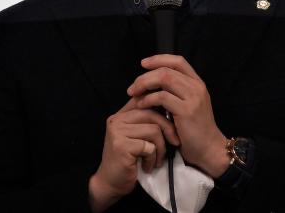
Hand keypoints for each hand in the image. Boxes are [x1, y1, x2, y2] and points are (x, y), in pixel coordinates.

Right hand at [88, 97, 179, 212]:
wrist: (110, 184)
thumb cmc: (128, 160)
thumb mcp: (136, 136)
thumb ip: (145, 121)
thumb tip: (170, 107)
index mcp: (120, 114)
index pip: (144, 100)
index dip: (161, 107)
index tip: (173, 121)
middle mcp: (117, 120)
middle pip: (152, 114)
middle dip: (168, 129)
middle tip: (174, 143)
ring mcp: (117, 132)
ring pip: (154, 131)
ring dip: (161, 148)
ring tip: (157, 160)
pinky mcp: (122, 146)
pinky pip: (149, 147)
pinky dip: (153, 159)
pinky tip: (147, 166)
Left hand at [127, 55, 229, 177]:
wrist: (209, 149)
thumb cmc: (195, 129)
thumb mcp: (189, 105)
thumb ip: (177, 91)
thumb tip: (152, 81)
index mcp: (197, 83)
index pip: (178, 61)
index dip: (159, 59)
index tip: (143, 63)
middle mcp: (196, 86)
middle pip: (166, 69)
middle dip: (145, 76)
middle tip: (133, 87)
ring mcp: (193, 97)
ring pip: (163, 79)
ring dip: (144, 85)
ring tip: (134, 95)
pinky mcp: (186, 110)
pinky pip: (162, 97)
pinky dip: (148, 99)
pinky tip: (142, 106)